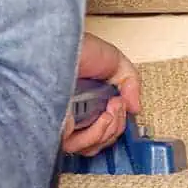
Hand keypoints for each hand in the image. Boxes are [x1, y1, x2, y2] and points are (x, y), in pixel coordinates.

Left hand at [62, 33, 141, 155]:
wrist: (57, 42)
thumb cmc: (74, 46)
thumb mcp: (114, 61)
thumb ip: (130, 83)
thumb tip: (136, 108)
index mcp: (86, 103)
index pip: (103, 131)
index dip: (116, 125)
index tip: (121, 106)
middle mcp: (73, 114)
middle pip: (99, 142)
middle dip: (116, 127)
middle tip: (116, 105)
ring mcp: (61, 121)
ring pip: (88, 146)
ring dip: (105, 132)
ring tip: (107, 113)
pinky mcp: (51, 125)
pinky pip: (71, 143)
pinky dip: (86, 134)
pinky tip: (89, 116)